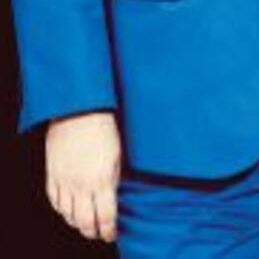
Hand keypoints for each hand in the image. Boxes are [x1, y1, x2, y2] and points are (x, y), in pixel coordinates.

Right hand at [46, 111, 120, 242]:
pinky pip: (55, 202)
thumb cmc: (103, 127)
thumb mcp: (118, 153)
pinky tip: (69, 211)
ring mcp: (64, 182)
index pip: (105, 216)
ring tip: (86, 224)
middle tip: (99, 233)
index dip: (109, 230)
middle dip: (93, 231)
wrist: (78, 111)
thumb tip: (113, 195)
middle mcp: (81, 185)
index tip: (112, 234)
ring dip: (77, 224)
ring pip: (67, 215)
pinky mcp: (51, 176)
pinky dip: (62, 211)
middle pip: (84, 222)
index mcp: (101, 179)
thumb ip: (115, 178)